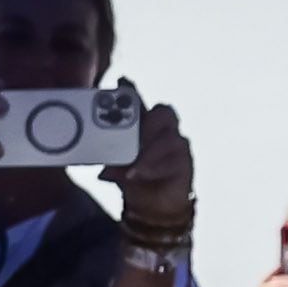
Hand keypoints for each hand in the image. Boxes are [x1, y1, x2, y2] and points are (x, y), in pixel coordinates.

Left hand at [113, 98, 194, 240]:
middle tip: (130, 132)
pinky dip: (155, 167)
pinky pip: (175, 159)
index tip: (122, 81)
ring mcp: (176, 144)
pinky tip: (140, 174)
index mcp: (143, 125)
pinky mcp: (185, 161)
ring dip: (148, 153)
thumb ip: (110, 164)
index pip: (140, 103)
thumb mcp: (116, 169)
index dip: (132, 90)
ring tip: (131, 168)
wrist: (153, 205)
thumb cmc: (134, 178)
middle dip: (147, 121)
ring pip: (169, 138)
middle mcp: (163, 130)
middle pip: (163, 113)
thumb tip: (103, 171)